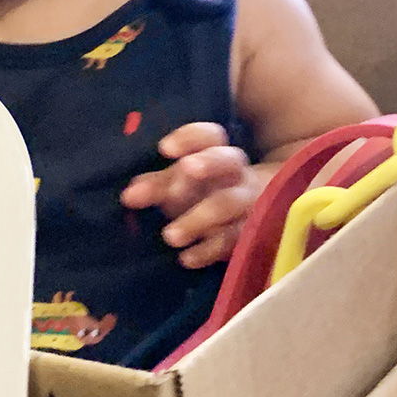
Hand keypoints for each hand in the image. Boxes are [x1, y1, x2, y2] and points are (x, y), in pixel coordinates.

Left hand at [119, 122, 262, 268]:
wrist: (265, 218)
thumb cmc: (210, 196)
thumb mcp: (185, 187)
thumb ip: (159, 186)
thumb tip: (130, 194)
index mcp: (220, 156)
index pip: (210, 137)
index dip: (190, 138)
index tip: (165, 148)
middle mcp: (238, 176)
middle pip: (228, 161)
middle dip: (208, 163)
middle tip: (187, 168)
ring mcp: (249, 206)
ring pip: (228, 204)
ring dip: (197, 218)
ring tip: (168, 235)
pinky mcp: (249, 236)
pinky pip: (230, 242)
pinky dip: (207, 251)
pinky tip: (186, 259)